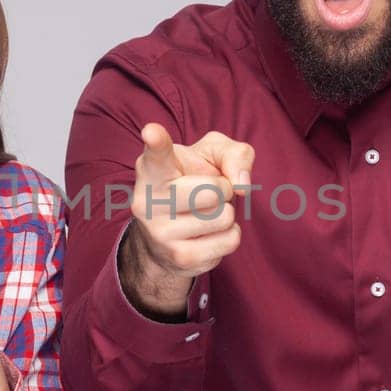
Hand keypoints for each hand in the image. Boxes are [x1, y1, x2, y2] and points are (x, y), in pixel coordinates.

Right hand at [127, 123, 253, 280]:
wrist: (167, 236)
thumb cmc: (192, 182)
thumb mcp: (212, 155)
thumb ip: (235, 154)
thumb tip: (242, 185)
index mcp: (152, 168)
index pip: (156, 153)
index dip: (156, 140)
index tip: (152, 132)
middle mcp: (148, 200)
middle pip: (214, 191)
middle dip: (223, 189)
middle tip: (207, 193)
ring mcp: (161, 233)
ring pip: (224, 217)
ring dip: (226, 213)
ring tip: (205, 213)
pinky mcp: (180, 258)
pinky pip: (229, 241)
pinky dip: (229, 235)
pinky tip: (207, 233)